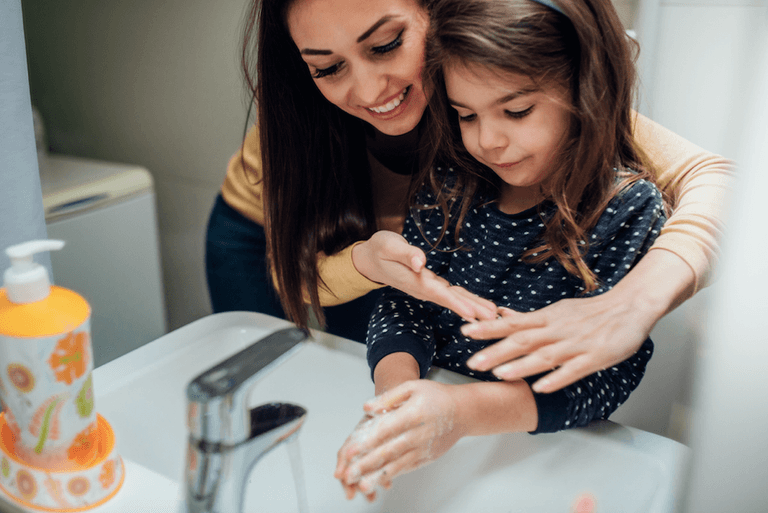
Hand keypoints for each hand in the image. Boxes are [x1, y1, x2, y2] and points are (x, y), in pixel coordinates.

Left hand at [334, 380, 463, 500]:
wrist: (464, 411)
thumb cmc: (437, 397)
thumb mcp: (413, 387)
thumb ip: (388, 397)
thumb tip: (367, 408)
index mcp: (414, 413)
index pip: (386, 430)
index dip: (366, 442)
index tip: (349, 452)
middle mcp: (420, 434)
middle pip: (389, 451)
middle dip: (367, 465)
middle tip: (348, 475)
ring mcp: (424, 448)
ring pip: (398, 464)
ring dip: (377, 476)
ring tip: (361, 485)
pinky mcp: (427, 458)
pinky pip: (407, 468)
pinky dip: (391, 475)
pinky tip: (378, 480)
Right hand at [352, 231, 496, 320]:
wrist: (369, 260)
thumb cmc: (379, 250)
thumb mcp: (388, 246)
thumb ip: (405, 253)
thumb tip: (420, 261)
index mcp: (414, 280)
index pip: (438, 294)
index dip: (456, 304)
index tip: (472, 314)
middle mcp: (422, 288)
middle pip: (451, 300)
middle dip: (472, 309)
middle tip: (493, 319)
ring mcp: (426, 288)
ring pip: (453, 298)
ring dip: (473, 306)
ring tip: (493, 314)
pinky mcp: (430, 285)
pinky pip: (451, 294)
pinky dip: (466, 300)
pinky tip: (478, 307)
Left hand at [463, 248, 695, 392]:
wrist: (630, 306)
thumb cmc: (591, 312)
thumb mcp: (557, 311)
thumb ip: (530, 318)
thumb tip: (501, 314)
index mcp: (547, 318)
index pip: (512, 323)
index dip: (488, 328)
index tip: (465, 332)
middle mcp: (557, 330)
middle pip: (522, 340)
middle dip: (496, 352)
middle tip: (471, 362)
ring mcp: (575, 344)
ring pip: (545, 355)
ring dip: (521, 365)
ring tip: (498, 374)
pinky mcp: (594, 357)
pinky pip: (573, 370)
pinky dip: (556, 378)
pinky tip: (540, 387)